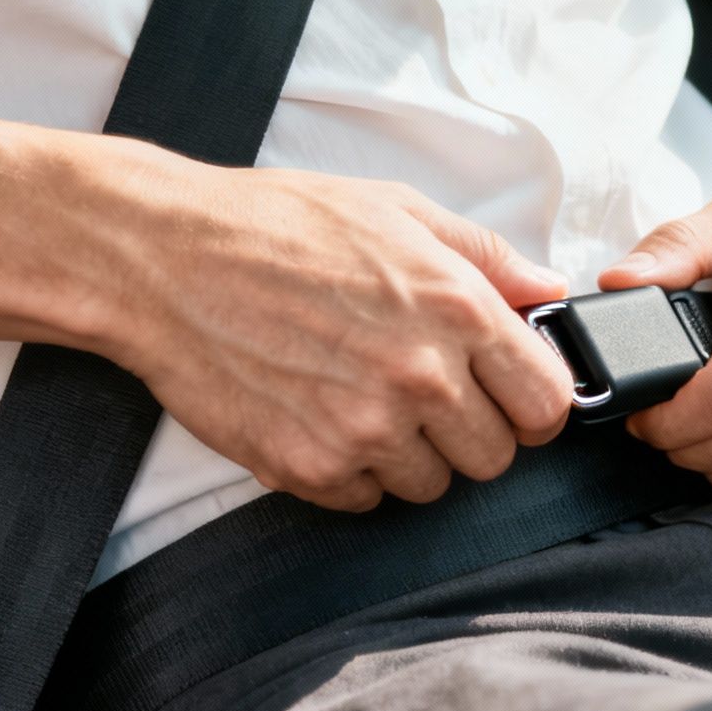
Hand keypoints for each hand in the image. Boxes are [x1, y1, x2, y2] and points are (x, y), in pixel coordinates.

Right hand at [104, 158, 574, 512]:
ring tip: (359, 397)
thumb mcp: (395, 211)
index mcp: (456, 307)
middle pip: (495, 457)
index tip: (509, 398)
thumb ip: (485, 256)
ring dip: (407, 453)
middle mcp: (419, 375)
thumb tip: (546, 290)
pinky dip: (348, 470)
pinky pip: (364, 499)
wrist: (163, 261)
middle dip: (468, 431)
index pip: (548, 403)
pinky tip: (318, 415)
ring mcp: (364, 428)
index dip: (533, 404)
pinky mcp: (309, 467)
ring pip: (431, 486)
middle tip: (423, 395)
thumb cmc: (275, 225)